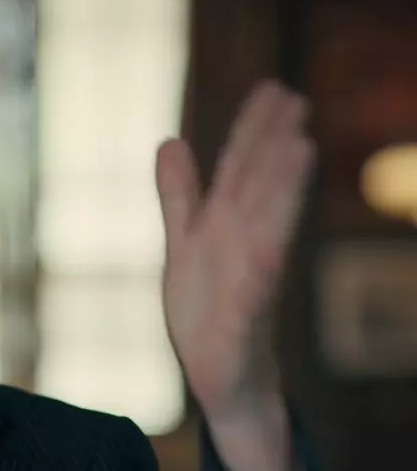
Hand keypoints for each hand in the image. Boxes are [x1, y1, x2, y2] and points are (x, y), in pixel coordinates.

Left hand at [154, 80, 313, 470]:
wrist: (224, 381)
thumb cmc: (208, 311)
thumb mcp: (184, 244)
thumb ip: (180, 195)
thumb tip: (171, 140)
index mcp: (225, 230)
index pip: (241, 174)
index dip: (254, 132)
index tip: (275, 89)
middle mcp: (243, 251)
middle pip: (258, 193)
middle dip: (273, 148)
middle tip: (295, 101)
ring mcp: (248, 287)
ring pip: (267, 233)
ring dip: (281, 195)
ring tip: (299, 151)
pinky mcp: (243, 327)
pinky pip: (253, 298)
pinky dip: (259, 273)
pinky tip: (267, 249)